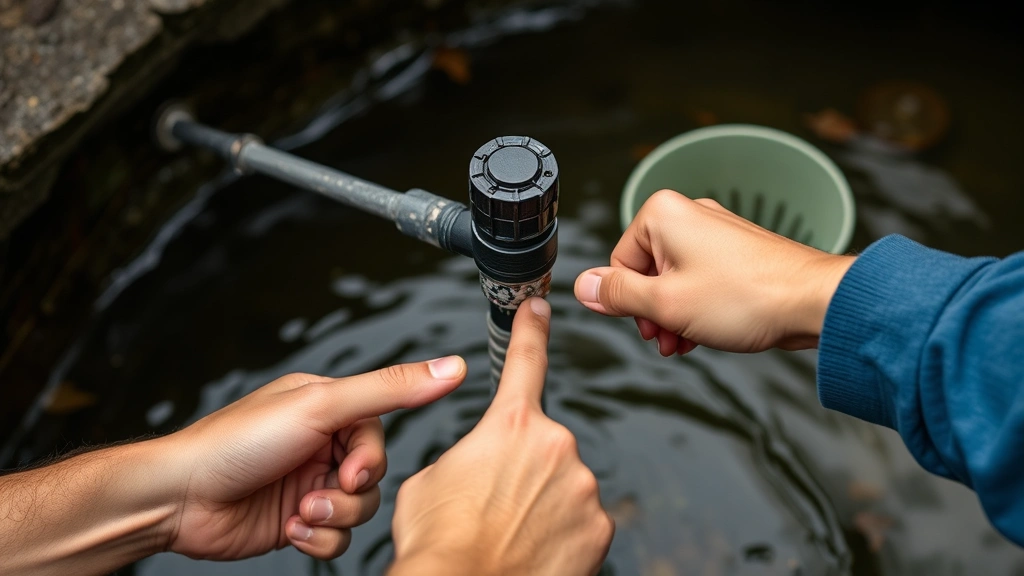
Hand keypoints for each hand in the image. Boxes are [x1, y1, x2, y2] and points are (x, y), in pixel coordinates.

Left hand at [166, 359, 466, 560]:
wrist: (180, 499)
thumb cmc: (237, 442)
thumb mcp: (323, 405)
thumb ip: (392, 388)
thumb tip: (452, 366)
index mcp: (327, 407)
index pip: (378, 432)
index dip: (370, 458)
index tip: (349, 470)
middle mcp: (320, 444)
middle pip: (374, 475)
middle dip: (349, 492)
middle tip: (319, 494)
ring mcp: (309, 484)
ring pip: (360, 509)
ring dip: (334, 518)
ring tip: (301, 514)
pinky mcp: (299, 522)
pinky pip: (337, 539)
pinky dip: (318, 540)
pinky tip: (290, 528)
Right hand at [388, 299, 613, 575]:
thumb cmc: (440, 544)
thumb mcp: (429, 480)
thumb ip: (465, 456)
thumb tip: (475, 466)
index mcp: (511, 426)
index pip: (525, 362)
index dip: (532, 329)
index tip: (540, 308)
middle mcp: (555, 447)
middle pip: (541, 446)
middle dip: (521, 469)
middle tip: (493, 503)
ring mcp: (582, 488)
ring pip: (563, 486)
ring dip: (541, 503)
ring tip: (508, 532)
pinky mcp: (599, 528)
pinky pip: (580, 521)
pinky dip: (560, 533)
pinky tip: (533, 550)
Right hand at [575, 190, 854, 353]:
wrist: (812, 301)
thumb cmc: (747, 296)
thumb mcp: (665, 304)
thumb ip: (618, 295)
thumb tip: (583, 286)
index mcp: (662, 216)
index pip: (618, 264)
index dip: (629, 303)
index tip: (649, 325)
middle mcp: (687, 215)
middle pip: (645, 271)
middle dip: (654, 312)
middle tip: (669, 338)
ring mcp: (715, 233)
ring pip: (673, 279)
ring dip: (675, 316)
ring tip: (689, 341)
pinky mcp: (736, 252)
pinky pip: (700, 280)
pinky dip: (697, 308)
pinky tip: (707, 333)